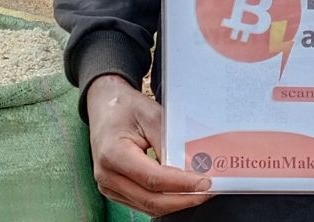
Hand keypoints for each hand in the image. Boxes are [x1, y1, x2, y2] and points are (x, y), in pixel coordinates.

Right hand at [85, 75, 212, 216]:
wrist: (104, 107)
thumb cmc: (126, 108)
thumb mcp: (151, 115)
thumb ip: (169, 142)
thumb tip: (192, 166)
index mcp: (113, 154)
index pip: (153, 179)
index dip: (182, 184)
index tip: (205, 182)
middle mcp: (107, 176)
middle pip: (152, 200)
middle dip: (184, 199)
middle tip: (208, 190)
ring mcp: (109, 187)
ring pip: (149, 207)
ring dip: (177, 202)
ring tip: (200, 191)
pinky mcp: (115, 192)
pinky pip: (144, 204)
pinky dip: (166, 201)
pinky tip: (183, 192)